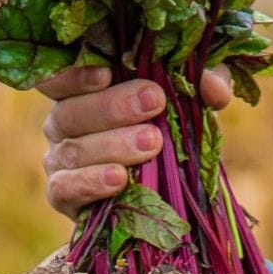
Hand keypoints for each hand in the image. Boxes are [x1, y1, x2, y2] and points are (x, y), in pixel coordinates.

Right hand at [38, 66, 231, 217]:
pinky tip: (119, 179)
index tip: (107, 73)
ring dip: (112, 145)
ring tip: (150, 143)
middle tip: (154, 103)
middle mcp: (61, 123)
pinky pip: (64, 188)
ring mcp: (57, 160)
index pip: (60, 76)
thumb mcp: (189, 103)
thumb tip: (214, 88)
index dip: (75, 74)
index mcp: (80, 92)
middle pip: (70, 111)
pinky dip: (91, 182)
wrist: (157, 200)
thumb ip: (203, 85)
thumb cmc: (165, 134)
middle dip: (113, 107)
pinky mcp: (61, 196)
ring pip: (73, 149)